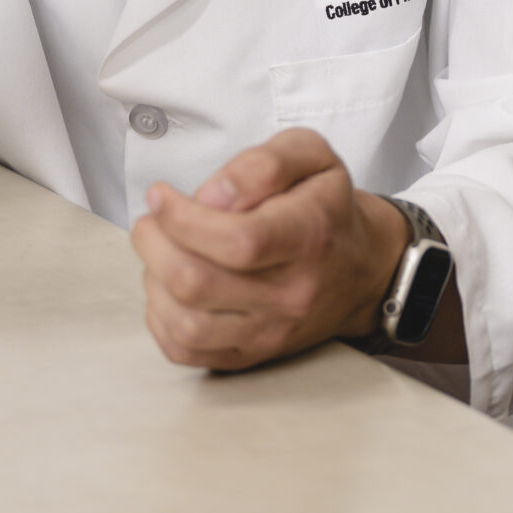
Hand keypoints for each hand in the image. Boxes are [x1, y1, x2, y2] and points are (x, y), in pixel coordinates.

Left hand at [132, 129, 408, 370]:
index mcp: (308, 236)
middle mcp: (291, 293)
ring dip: (155, 281)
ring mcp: (271, 331)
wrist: (362, 269)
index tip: (160, 196)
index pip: (237, 240)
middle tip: (151, 221)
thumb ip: (262, 164)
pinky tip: (167, 288)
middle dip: (155, 245)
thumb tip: (211, 196)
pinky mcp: (252, 355)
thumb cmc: (326, 207)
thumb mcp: (310, 156)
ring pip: (186, 323)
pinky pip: (186, 352)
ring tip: (161, 252)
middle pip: (198, 283)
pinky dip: (160, 319)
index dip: (183, 219)